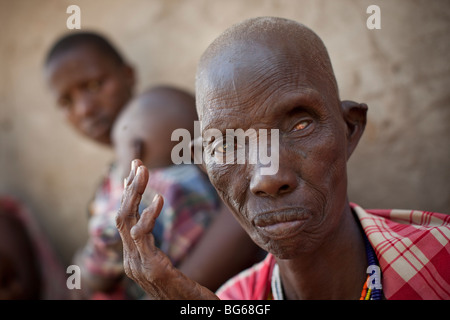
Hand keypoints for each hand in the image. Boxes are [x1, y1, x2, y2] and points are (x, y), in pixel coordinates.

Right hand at [115, 159, 218, 299]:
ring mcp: (137, 264)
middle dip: (129, 187)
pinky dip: (148, 216)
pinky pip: (143, 237)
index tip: (133, 171)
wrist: (188, 310)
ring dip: (133, 193)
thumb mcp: (163, 264)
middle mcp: (130, 258)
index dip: (127, 194)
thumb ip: (154, 247)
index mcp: (133, 255)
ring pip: (126, 221)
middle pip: (122, 215)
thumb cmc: (181, 291)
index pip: (124, 219)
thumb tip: (148, 226)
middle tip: (138, 163)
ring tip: (143, 171)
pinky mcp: (150, 268)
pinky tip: (158, 199)